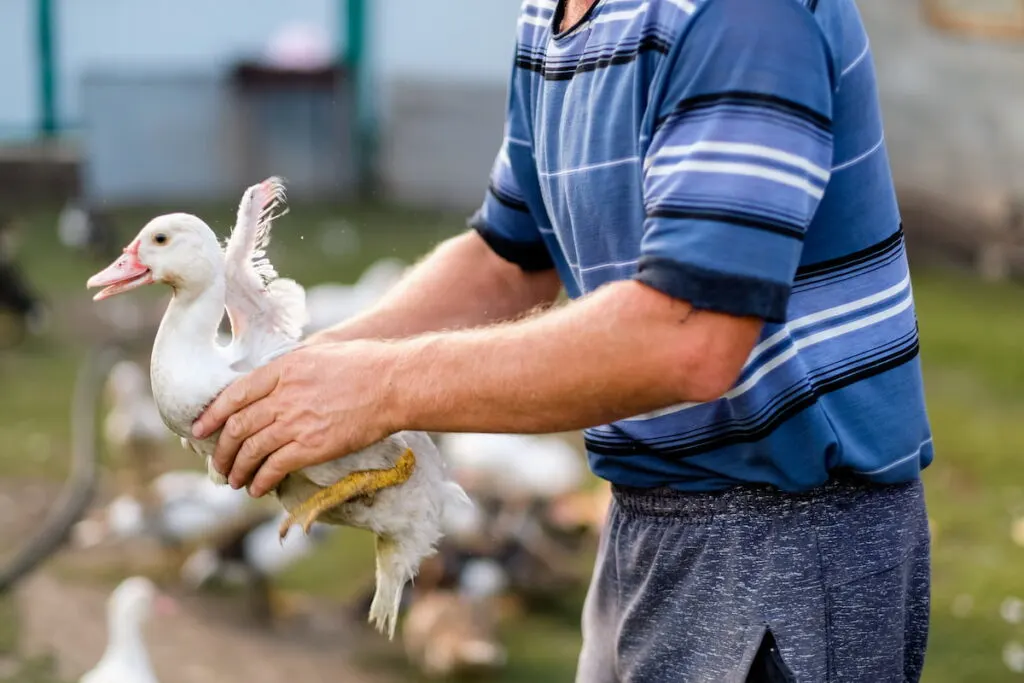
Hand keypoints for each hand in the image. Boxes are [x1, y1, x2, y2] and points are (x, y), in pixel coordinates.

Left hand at [191, 342, 399, 496]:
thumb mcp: (321, 352)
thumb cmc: (366, 364)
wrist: (393, 384)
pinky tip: (258, 488)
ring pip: (251, 450)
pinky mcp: (312, 446)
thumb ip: (294, 366)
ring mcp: (295, 422)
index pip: (234, 394)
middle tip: (218, 463)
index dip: (212, 415)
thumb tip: (281, 379)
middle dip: (222, 450)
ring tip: (233, 481)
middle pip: (238, 426)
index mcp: (282, 369)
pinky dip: (261, 480)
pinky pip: (274, 467)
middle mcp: (283, 395)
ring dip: (237, 469)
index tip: (200, 430)